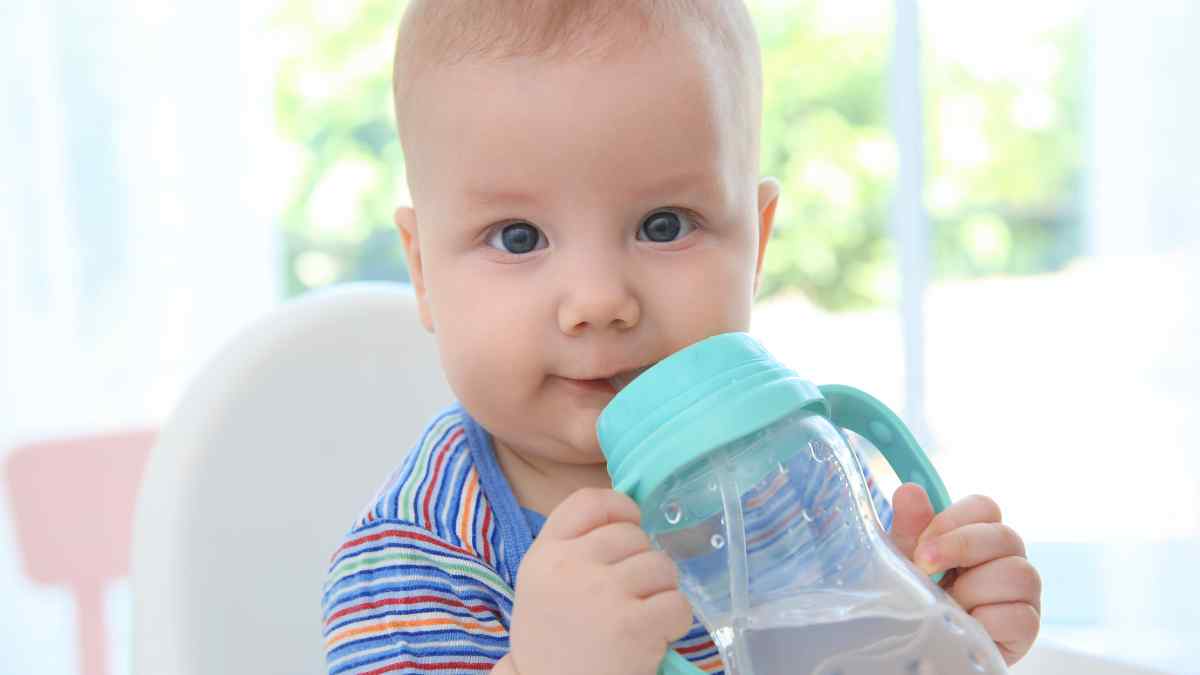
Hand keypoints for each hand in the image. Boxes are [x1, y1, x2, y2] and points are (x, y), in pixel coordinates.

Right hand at [508, 488, 693, 674]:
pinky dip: (674, 622)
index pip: (589, 501)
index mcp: (544, 554)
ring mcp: (602, 593)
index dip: (620, 508)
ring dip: (661, 592)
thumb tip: (629, 520)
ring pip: (662, 566)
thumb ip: (574, 549)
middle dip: (643, 563)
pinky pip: (678, 604)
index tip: (630, 527)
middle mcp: (569, 566)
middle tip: (630, 598)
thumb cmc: (553, 643)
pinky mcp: (632, 625)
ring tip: (641, 619)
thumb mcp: (544, 585)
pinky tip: (652, 638)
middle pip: (633, 535)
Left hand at [889, 484, 1041, 664]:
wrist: (922, 646)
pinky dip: (988, 620)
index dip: (953, 520)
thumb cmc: (917, 597)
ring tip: (950, 605)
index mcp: (978, 537)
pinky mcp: (1026, 628)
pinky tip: (968, 625)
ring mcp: (1021, 594)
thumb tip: (910, 490)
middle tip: (924, 567)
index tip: (922, 545)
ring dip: (974, 588)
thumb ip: (909, 528)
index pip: (984, 507)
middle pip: (1006, 536)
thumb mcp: (904, 561)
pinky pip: (1022, 616)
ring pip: (1020, 574)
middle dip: (961, 547)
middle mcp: (1006, 560)